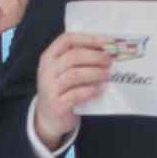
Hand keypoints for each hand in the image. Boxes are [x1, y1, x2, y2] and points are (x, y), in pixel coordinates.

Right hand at [28, 26, 117, 156]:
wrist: (49, 118)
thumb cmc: (62, 90)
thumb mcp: (63, 71)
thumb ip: (78, 60)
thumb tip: (107, 50)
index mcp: (49, 57)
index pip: (67, 39)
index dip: (89, 38)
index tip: (107, 41)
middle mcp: (46, 71)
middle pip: (73, 56)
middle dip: (95, 57)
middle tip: (110, 61)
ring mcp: (49, 88)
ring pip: (75, 75)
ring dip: (95, 73)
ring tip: (107, 75)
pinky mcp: (57, 105)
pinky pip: (76, 95)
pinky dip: (90, 91)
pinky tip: (99, 90)